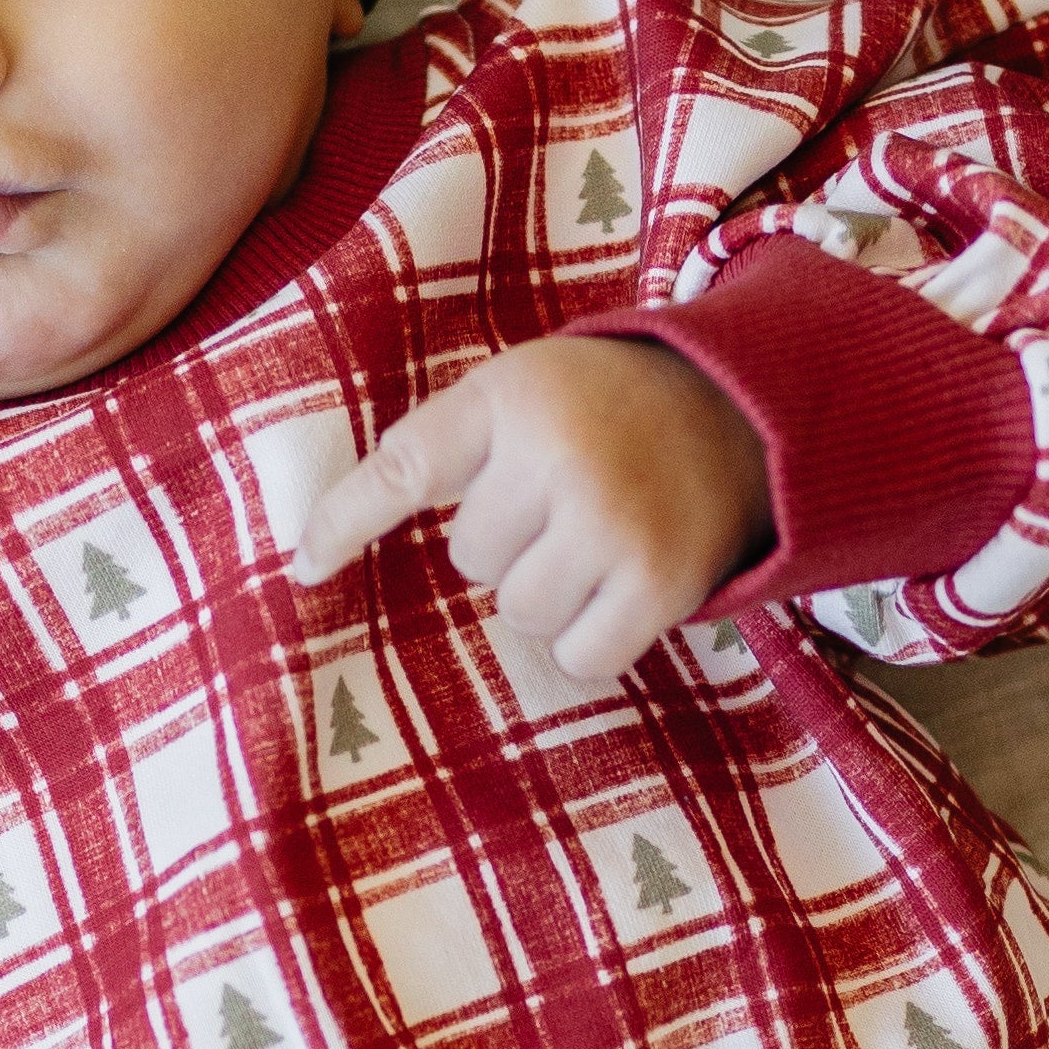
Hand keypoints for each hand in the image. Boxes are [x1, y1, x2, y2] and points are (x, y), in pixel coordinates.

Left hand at [294, 333, 771, 691]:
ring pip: (521, 613)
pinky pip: (581, 657)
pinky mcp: (661, 584)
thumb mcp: (523, 390)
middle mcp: (560, 456)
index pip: (404, 468)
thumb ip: (445, 448)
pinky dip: (596, 637)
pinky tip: (625, 586)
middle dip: (511, 541)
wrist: (745, 411)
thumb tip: (313, 558)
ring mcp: (613, 523)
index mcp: (512, 396)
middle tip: (570, 496)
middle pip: (472, 560)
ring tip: (601, 537)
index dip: (345, 522)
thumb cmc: (605, 410)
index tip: (302, 569)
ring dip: (551, 591)